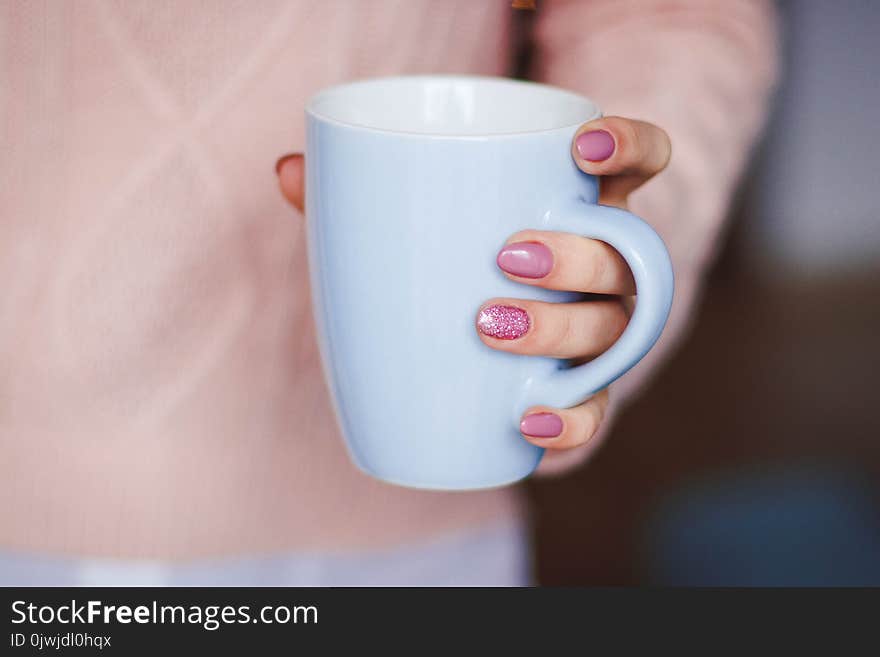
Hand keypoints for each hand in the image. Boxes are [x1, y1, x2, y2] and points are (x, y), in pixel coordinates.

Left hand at [276, 116, 669, 468]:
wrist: (472, 355)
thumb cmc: (448, 268)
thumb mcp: (411, 225)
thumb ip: (357, 195)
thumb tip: (287, 171)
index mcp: (577, 208)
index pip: (640, 163)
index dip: (630, 148)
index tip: (581, 148)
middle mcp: (605, 268)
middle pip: (626, 255)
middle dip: (577, 253)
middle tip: (506, 255)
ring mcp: (602, 333)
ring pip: (615, 329)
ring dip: (560, 328)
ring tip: (488, 326)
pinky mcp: (584, 396)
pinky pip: (597, 411)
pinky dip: (572, 418)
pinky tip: (527, 418)